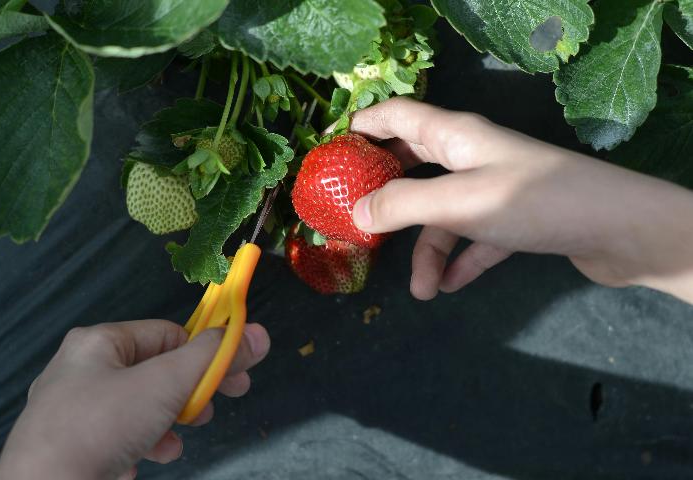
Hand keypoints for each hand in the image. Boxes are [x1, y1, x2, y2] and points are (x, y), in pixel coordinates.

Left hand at [0, 320, 269, 479]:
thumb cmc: (104, 425)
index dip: (205, 353)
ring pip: (136, 407)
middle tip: (213, 411)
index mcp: (97, 342)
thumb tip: (258, 334)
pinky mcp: (67, 447)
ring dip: (165, 423)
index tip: (235, 376)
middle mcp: (79, 370)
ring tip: (175, 444)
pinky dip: (136, 446)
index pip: (167, 334)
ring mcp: (69, 412)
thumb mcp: (166, 383)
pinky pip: (114, 437)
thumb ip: (213, 358)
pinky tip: (142, 462)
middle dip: (188, 393)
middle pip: (153, 372)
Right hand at [350, 97, 692, 302]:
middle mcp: (473, 156)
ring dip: (429, 250)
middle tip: (358, 217)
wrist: (616, 230)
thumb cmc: (532, 201)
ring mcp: (495, 189)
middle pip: (417, 165)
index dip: (365, 125)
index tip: (335, 150)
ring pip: (445, 214)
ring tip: (421, 289)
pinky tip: (451, 287)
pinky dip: (462, 261)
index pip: (399, 115)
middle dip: (387, 192)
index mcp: (456, 136)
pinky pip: (475, 239)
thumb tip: (356, 212)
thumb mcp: (458, 202)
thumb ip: (403, 205)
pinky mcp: (516, 220)